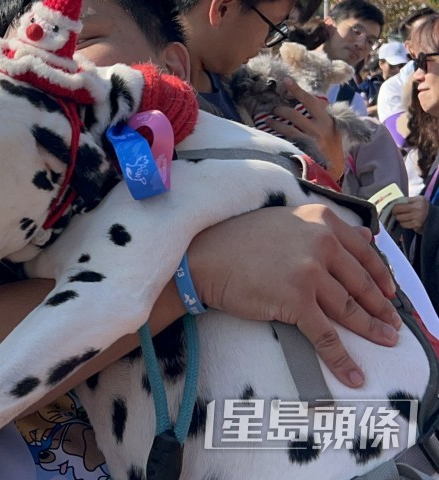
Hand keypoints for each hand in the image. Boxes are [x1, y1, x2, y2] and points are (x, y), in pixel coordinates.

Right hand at [189, 203, 399, 387]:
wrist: (201, 259)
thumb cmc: (235, 241)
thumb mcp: (284, 222)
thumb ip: (323, 228)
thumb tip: (364, 237)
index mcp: (320, 221)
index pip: (363, 253)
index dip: (381, 277)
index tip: (391, 293)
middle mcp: (320, 243)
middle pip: (361, 283)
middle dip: (381, 308)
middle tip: (393, 324)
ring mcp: (309, 272)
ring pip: (349, 309)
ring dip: (371, 330)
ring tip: (386, 343)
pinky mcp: (296, 300)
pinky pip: (326, 336)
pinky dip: (343, 359)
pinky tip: (354, 374)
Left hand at [268, 78, 346, 180]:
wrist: (335, 165)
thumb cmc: (331, 142)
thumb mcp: (331, 125)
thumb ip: (319, 113)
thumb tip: (305, 98)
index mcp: (326, 118)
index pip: (309, 100)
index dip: (297, 90)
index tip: (286, 80)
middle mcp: (318, 128)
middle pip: (294, 114)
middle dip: (280, 110)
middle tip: (274, 109)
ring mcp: (310, 141)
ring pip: (287, 128)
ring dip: (275, 123)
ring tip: (269, 120)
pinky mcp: (304, 151)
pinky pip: (286, 142)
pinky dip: (277, 137)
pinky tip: (269, 135)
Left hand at [393, 196, 428, 233]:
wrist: (432, 217)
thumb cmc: (421, 207)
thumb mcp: (417, 200)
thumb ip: (406, 200)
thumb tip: (392, 202)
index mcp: (418, 200)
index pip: (400, 201)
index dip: (394, 204)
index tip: (392, 206)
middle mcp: (417, 208)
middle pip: (397, 209)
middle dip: (395, 211)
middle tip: (396, 212)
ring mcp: (417, 217)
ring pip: (399, 218)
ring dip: (399, 218)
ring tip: (402, 216)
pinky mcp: (416, 225)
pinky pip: (403, 224)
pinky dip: (403, 223)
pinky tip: (406, 221)